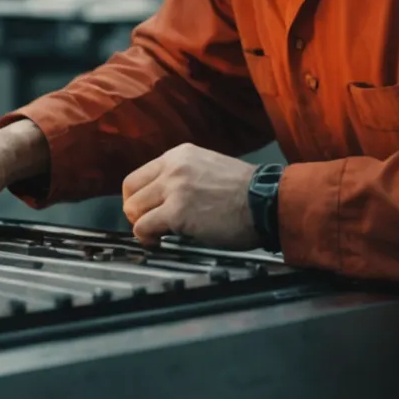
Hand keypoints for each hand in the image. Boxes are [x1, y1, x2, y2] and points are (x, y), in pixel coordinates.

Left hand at [121, 144, 259, 248]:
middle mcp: (173, 168)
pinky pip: (144, 228)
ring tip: (157, 235)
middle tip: (149, 225)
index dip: (138, 197)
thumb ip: (183, 178)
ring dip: (142, 226)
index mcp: (180, 155)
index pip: (139, 176)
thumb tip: (164, 198)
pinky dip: (147, 239)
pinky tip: (159, 243)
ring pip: (134, 210)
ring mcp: (174, 189)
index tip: (145, 210)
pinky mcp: (177, 212)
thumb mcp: (209, 168)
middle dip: (136, 212)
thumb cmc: (248, 192)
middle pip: (130, 191)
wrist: (268, 202)